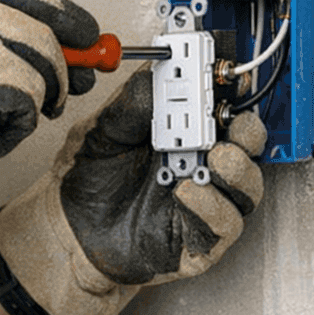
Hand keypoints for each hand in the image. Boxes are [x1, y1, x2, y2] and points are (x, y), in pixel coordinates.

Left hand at [0, 67, 265, 314]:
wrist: (66, 229)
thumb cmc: (88, 178)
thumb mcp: (103, 130)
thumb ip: (131, 103)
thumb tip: (157, 72)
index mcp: (183, 133)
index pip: (222, 108)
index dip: (231, 92)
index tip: (225, 77)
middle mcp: (200, 166)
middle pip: (246, 146)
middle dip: (246, 130)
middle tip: (229, 120)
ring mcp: (204, 204)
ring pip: (246, 187)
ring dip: (237, 169)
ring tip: (215, 157)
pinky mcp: (199, 242)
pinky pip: (224, 226)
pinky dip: (212, 207)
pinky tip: (186, 193)